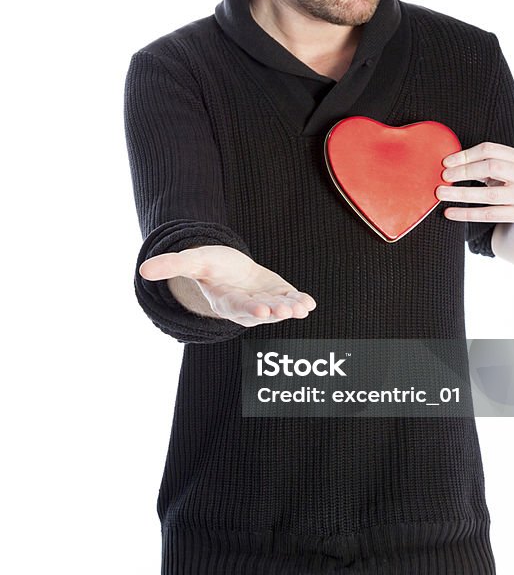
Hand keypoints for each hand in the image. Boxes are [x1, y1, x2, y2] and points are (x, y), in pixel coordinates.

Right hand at [139, 245, 316, 326]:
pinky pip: (291, 300)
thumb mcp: (192, 261)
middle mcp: (247, 307)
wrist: (229, 267)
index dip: (250, 310)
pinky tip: (309, 302)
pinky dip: (300, 302)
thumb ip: (173, 265)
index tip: (262, 311)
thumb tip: (143, 269)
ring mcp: (265, 302)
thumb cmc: (210, 265)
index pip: (238, 308)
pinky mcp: (279, 295)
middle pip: (262, 312)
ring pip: (279, 309)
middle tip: (286, 311)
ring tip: (302, 307)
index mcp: (226, 301)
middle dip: (275, 312)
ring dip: (291, 309)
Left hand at [435, 142, 513, 225]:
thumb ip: (486, 164)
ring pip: (490, 195)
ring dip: (462, 194)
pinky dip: (467, 214)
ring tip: (441, 194)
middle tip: (444, 176)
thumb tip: (451, 165)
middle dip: (465, 170)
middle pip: (492, 167)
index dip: (466, 154)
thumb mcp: (510, 167)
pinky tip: (450, 213)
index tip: (447, 162)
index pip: (490, 149)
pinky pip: (490, 214)